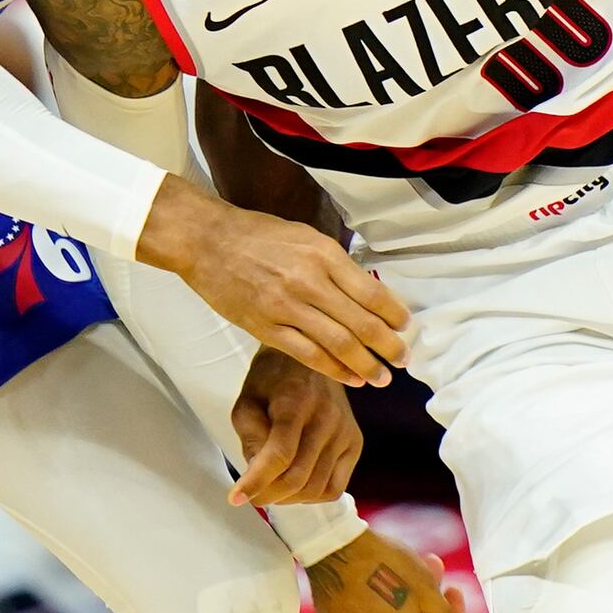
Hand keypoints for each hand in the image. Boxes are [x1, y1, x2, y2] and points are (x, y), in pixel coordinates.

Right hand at [135, 175, 409, 387]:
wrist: (207, 240)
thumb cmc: (258, 235)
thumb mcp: (305, 236)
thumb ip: (335, 264)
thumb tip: (368, 292)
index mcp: (323, 254)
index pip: (371, 292)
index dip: (394, 315)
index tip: (406, 327)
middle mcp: (309, 281)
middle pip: (361, 323)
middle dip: (388, 346)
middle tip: (403, 359)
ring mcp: (286, 307)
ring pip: (338, 344)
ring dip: (365, 365)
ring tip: (381, 378)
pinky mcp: (265, 327)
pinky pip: (308, 355)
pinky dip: (333, 369)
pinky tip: (350, 377)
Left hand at [230, 348, 362, 506]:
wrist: (313, 356)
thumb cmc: (273, 379)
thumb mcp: (248, 400)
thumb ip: (250, 436)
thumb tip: (256, 474)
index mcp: (296, 401)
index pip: (279, 454)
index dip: (256, 482)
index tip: (235, 498)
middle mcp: (327, 416)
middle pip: (298, 477)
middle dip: (269, 495)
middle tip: (252, 495)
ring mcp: (345, 431)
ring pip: (316, 487)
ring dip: (289, 498)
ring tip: (273, 488)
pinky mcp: (355, 442)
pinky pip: (335, 487)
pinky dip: (312, 495)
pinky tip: (297, 484)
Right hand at [306, 528, 466, 612]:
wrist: (336, 550)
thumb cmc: (385, 565)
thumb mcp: (427, 586)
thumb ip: (442, 612)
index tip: (453, 591)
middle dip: (427, 608)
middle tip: (432, 573)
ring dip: (400, 608)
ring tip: (400, 574)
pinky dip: (372, 611)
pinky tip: (370, 585)